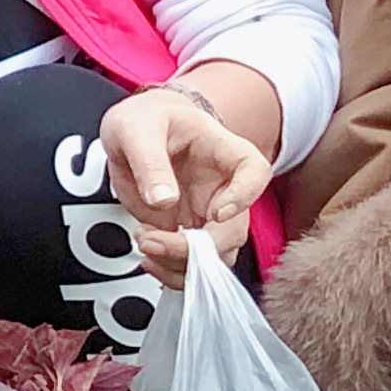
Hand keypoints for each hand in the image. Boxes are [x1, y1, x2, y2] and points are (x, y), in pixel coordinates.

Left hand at [100, 86, 267, 284]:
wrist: (136, 128)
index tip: (216, 213)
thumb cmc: (146, 119)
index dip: (243, 197)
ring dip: (182, 265)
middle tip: (154, 240)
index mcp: (225, 153)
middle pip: (232, 231)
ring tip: (145, 245)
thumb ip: (150, 162)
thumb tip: (162, 201)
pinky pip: (191, 264)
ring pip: (216, 257)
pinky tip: (148, 258)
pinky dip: (171, 271)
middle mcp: (224, 190)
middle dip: (197, 249)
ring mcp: (207, 215)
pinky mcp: (186, 231)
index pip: (255, 173)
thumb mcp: (137, 128)